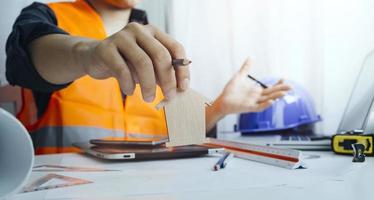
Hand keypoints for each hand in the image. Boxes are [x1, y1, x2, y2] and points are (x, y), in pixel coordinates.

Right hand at [74, 23, 189, 101]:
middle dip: (168, 80)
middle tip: (169, 97)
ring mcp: (122, 37)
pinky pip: (123, 70)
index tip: (183, 88)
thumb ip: (163, 73)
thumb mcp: (148, 66)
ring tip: (148, 98)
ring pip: (143, 63)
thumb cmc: (127, 63)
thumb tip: (179, 89)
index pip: (175, 48)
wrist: (95, 58)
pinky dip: (129, 84)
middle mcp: (139, 30)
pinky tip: (130, 91)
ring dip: (149, 85)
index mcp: (153, 32)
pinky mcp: (106, 48)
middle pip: (161, 55)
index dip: (182, 69)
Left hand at [214, 58, 290, 115]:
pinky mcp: (248, 108)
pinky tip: (271, 101)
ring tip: (284, 94)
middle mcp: (256, 97)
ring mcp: (253, 103)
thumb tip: (250, 58)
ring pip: (268, 100)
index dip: (277, 84)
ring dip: (276, 97)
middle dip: (281, 90)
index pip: (270, 88)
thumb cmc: (230, 91)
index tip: (283, 78)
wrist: (222, 100)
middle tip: (291, 87)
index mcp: (256, 91)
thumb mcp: (239, 77)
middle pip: (272, 93)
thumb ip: (246, 68)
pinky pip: (259, 107)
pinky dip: (265, 105)